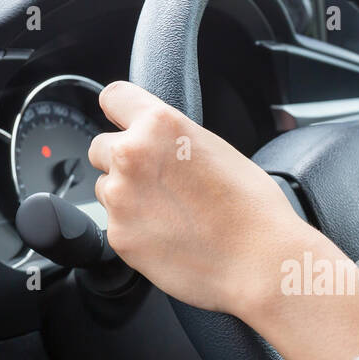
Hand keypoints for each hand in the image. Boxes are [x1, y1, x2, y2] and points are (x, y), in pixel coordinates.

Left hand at [89, 81, 306, 317]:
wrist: (257, 262)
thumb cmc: (251, 209)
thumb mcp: (217, 149)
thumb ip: (176, 139)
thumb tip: (159, 144)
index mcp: (161, 125)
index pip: (114, 97)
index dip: (121, 113)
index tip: (123, 123)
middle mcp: (132, 154)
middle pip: (101, 147)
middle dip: (122, 162)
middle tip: (157, 182)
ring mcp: (120, 197)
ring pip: (105, 188)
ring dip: (126, 197)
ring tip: (167, 213)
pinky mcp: (119, 235)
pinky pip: (115, 224)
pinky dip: (134, 230)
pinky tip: (167, 236)